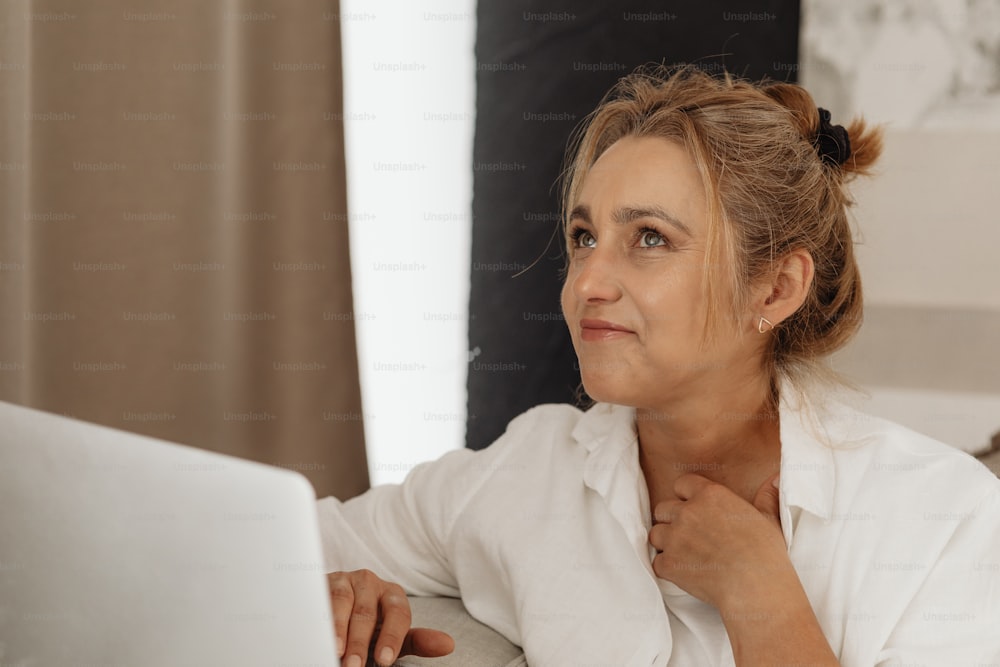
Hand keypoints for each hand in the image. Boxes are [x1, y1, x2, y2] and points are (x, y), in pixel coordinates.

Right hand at [327, 569, 454, 666]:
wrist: (337, 607)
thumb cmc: (369, 626)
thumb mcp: (393, 635)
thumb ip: (418, 641)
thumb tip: (448, 645)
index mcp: (393, 595)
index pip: (398, 614)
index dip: (391, 637)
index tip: (384, 660)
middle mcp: (371, 582)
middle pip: (366, 613)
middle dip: (359, 642)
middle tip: (354, 666)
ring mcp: (346, 580)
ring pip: (342, 603)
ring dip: (337, 630)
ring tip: (335, 652)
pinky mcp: (323, 582)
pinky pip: (320, 599)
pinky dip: (319, 618)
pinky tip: (317, 634)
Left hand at [648, 472, 789, 608]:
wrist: (756, 589)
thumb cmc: (766, 554)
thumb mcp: (770, 519)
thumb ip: (767, 497)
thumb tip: (776, 479)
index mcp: (710, 495)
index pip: (682, 484)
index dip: (686, 496)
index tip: (694, 508)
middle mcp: (688, 512)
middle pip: (663, 508)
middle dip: (672, 520)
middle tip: (689, 535)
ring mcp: (675, 537)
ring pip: (656, 534)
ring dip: (666, 543)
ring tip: (684, 554)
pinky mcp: (669, 563)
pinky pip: (656, 562)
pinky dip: (667, 568)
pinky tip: (683, 573)